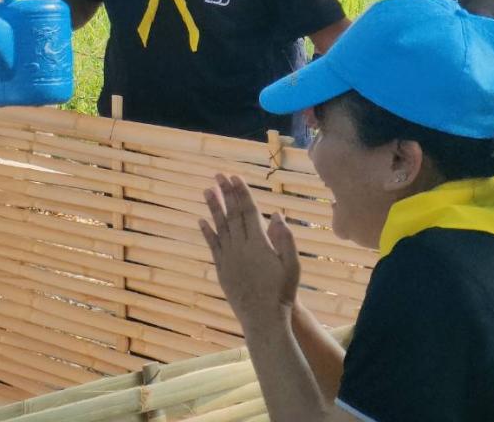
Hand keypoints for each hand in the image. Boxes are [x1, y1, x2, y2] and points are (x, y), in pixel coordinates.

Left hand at [199, 174, 299, 329]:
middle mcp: (241, 247)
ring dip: (213, 207)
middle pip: (232, 214)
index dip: (241, 192)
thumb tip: (276, 214)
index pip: (248, 210)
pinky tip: (201, 220)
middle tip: (219, 175)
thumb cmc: (281, 292)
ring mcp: (229, 258)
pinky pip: (213, 245)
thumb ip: (285, 238)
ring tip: (206, 190)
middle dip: (226, 193)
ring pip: (220, 226)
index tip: (235, 177)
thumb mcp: (292, 265)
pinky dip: (207, 232)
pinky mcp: (222, 269)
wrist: (262, 318)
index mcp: (259, 243)